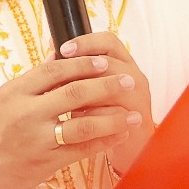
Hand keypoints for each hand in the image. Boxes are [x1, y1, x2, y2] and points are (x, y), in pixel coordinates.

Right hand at [0, 45, 143, 188]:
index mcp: (15, 92)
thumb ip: (32, 80)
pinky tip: (119, 136)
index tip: (104, 62)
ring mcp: (37, 140)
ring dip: (113, 118)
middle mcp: (27, 114)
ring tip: (133, 114)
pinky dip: (103, 142)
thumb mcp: (3, 98)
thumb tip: (57, 57)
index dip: (82, 64)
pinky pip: (81, 151)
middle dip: (106, 86)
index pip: (54, 70)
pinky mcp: (45, 163)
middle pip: (74, 94)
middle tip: (129, 81)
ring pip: (83, 125)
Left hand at [56, 32, 155, 175]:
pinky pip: (113, 113)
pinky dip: (93, 114)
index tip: (62, 48)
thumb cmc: (105, 114)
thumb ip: (76, 73)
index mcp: (123, 63)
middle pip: (109, 60)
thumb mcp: (91, 89)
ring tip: (63, 96)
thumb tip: (50, 53)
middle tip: (58, 73)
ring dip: (87, 89)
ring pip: (112, 85)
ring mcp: (138, 97)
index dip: (86, 42)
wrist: (131, 146)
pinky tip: (76, 117)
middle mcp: (134, 76)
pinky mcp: (137, 119)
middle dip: (81, 65)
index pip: (108, 41)